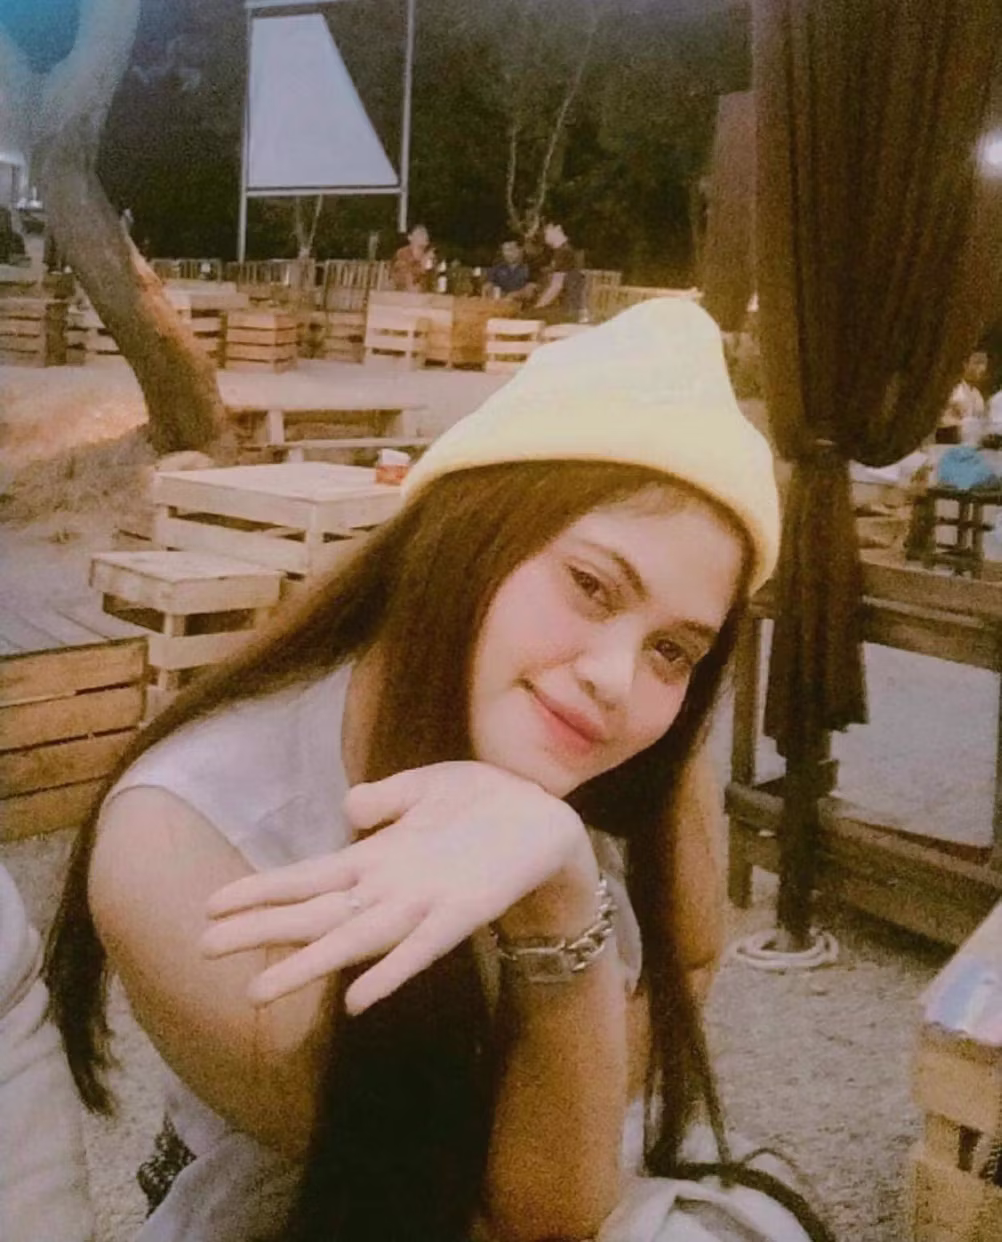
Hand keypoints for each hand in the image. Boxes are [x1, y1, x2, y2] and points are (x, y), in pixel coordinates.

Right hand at [200, 762, 589, 1013]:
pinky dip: (390, 974)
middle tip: (205, 950)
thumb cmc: (485, 804)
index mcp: (377, 859)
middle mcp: (389, 889)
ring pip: (352, 941)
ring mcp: (421, 906)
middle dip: (260, 931)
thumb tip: (347, 808)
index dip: (261, 892)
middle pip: (314, 915)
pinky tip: (358, 999)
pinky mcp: (460, 916)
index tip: (211, 904)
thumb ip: (387, 798)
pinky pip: (420, 951)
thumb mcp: (428, 786)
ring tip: (258, 989)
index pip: (307, 878)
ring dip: (308, 966)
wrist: (546, 822)